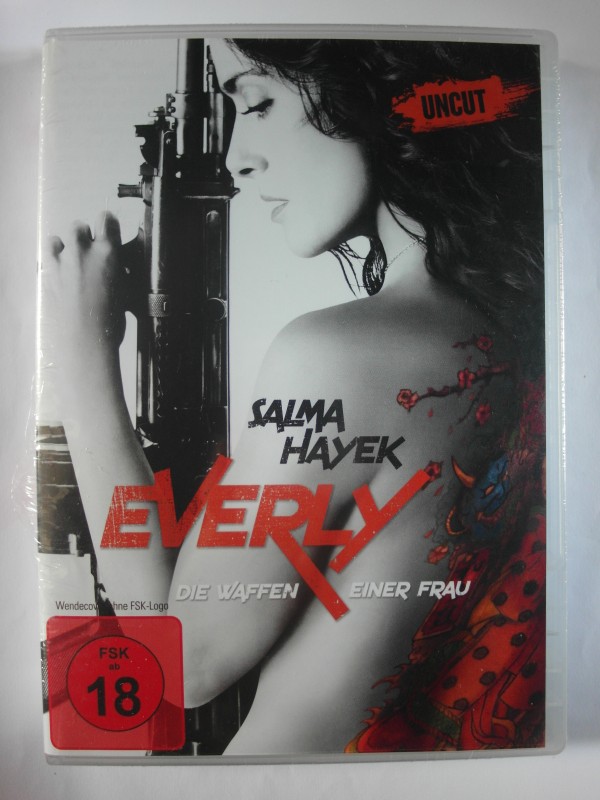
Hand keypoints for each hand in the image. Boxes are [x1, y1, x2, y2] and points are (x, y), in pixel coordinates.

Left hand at [45, 212, 125, 371]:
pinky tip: (59, 271)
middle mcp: (83, 250)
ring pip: (59, 238)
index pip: (107, 219)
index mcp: (109, 252)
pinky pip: (46, 256)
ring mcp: (62, 261)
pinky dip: (52, 259)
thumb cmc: (111, 322)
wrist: (86, 341)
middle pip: (80, 226)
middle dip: (85, 238)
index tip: (107, 233)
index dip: (107, 226)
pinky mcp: (46, 273)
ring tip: (71, 264)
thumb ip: (117, 270)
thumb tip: (114, 265)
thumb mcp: (125, 291)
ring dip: (65, 247)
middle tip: (90, 255)